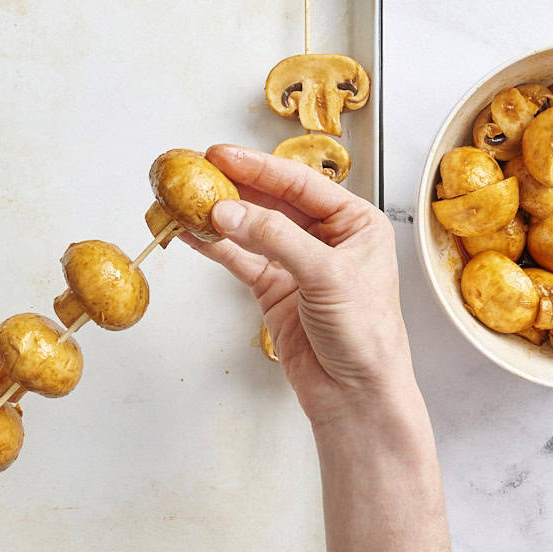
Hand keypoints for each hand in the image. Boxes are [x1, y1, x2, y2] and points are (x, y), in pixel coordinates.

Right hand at [183, 144, 418, 427]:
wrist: (356, 396)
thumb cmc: (367, 336)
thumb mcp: (327, 276)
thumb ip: (276, 239)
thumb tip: (229, 211)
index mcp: (355, 222)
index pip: (300, 184)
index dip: (259, 167)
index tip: (222, 155)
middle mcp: (326, 239)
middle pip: (272, 201)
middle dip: (234, 187)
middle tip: (196, 172)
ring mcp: (297, 264)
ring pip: (251, 229)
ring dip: (219, 215)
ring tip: (185, 199)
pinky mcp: (274, 290)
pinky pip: (239, 259)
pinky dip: (214, 247)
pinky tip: (191, 233)